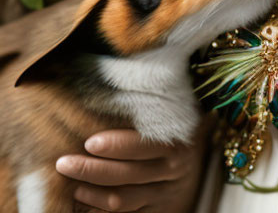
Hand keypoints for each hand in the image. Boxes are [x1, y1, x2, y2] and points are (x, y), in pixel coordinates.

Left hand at [55, 117, 212, 212]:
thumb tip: (109, 90)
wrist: (199, 162)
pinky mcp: (158, 211)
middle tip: (64, 162)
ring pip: (122, 199)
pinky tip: (85, 200)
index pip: (141, 146)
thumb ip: (150, 111)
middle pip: (126, 174)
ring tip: (73, 184)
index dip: (115, 145)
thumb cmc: (177, 131)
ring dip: (93, 193)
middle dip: (91, 169)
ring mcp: (164, 193)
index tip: (89, 141)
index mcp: (176, 141)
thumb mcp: (174, 118)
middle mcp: (172, 169)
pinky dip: (102, 209)